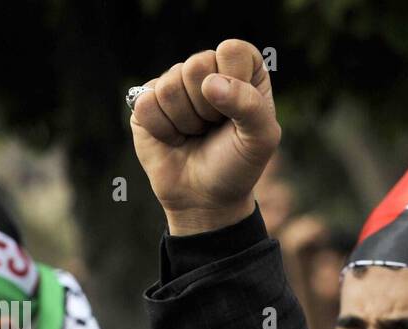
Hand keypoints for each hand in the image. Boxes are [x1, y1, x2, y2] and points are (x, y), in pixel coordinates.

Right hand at [130, 40, 280, 235]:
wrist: (205, 199)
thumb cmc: (237, 166)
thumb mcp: (260, 140)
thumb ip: (250, 105)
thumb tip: (210, 83)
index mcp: (241, 71)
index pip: (232, 50)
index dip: (233, 83)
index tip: (236, 114)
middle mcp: (207, 70)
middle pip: (197, 65)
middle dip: (207, 108)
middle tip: (212, 128)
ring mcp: (174, 83)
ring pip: (169, 85)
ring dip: (185, 122)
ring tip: (194, 134)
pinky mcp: (147, 101)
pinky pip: (146, 103)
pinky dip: (162, 129)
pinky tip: (173, 138)